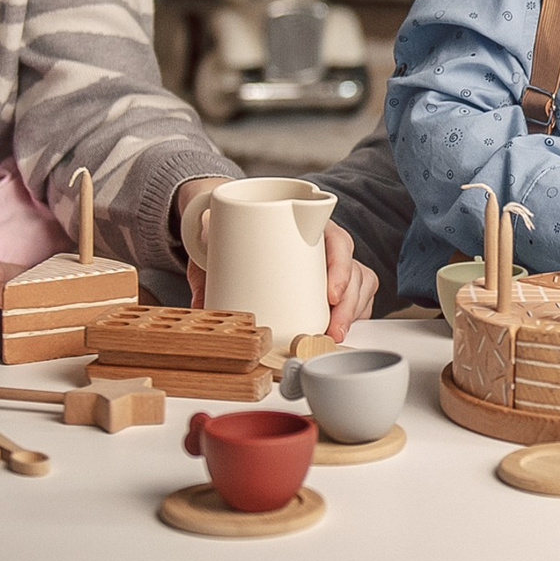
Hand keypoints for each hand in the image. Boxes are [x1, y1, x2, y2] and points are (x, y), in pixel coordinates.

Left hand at [181, 193, 375, 342]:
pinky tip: (341, 331)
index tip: (330, 293)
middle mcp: (324, 244)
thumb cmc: (232, 228)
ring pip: (359, 286)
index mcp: (308, 226)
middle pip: (354, 269)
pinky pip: (353, 298)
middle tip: (333, 329)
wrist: (229, 225)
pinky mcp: (327, 284)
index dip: (341, 267)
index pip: (338, 241)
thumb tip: (200, 304)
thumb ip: (210, 264)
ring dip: (352, 313)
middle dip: (349, 303)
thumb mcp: (220, 240)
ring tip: (334, 335)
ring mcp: (329, 265)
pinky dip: (352, 315)